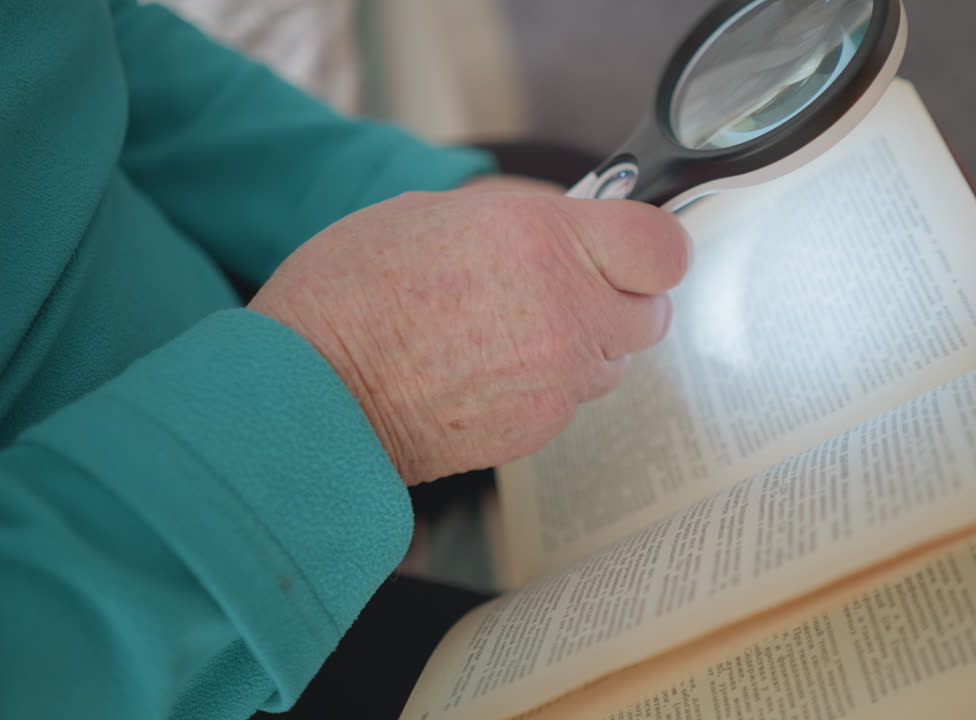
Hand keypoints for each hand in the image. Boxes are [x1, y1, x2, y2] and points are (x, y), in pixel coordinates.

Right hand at [249, 187, 690, 484]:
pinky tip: (487, 372)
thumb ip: (525, 222)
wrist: (310, 393)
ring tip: (511, 334)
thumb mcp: (436, 213)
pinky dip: (545, 386)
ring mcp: (556, 381)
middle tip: (567, 289)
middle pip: (652, 311)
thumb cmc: (351, 291)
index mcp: (545, 242)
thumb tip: (570, 231)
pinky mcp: (538, 429)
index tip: (630, 247)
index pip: (665, 248)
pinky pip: (569, 400)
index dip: (651, 245)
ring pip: (613, 361)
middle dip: (618, 298)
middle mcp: (566, 314)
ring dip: (583, 345)